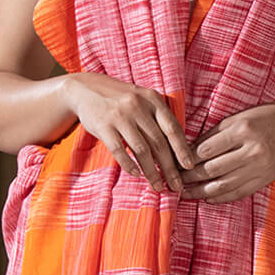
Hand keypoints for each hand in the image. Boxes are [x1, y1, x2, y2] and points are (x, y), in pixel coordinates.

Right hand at [61, 71, 198, 191]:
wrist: (85, 88)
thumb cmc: (120, 99)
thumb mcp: (143, 99)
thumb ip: (158, 117)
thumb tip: (177, 148)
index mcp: (152, 99)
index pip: (172, 128)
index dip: (182, 149)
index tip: (189, 167)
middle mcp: (138, 106)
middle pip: (158, 142)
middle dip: (169, 168)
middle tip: (175, 185)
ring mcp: (120, 116)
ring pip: (141, 150)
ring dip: (151, 172)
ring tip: (157, 186)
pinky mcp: (103, 125)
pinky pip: (118, 150)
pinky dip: (129, 164)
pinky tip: (136, 175)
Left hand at [179, 101, 274, 203]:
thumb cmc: (263, 118)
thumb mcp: (236, 118)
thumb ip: (212, 136)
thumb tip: (186, 151)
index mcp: (242, 130)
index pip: (206, 150)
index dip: (186, 160)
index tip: (173, 164)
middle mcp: (252, 150)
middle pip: (212, 169)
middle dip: (189, 178)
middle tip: (174, 181)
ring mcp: (260, 168)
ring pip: (223, 185)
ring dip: (200, 192)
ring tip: (185, 194)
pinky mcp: (265, 179)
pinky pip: (238, 193)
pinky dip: (221, 198)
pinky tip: (207, 198)